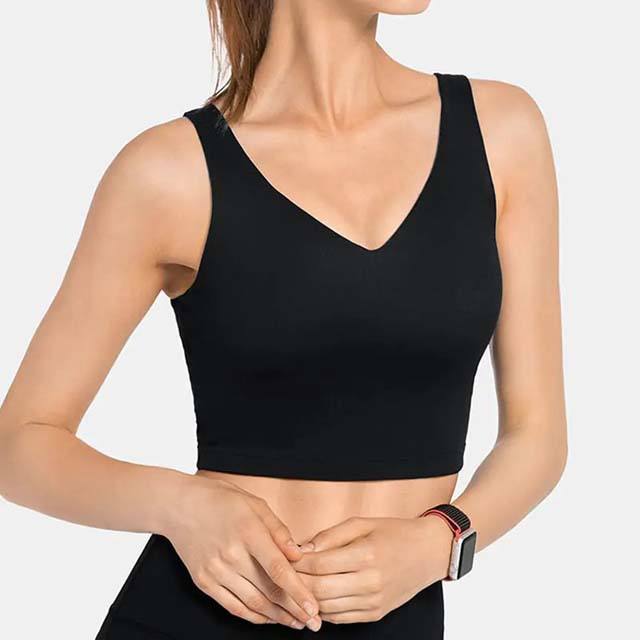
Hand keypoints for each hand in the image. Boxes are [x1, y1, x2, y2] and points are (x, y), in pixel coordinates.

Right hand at [161, 475, 321, 630]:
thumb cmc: (222, 500)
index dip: (298, 592)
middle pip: (268, 591)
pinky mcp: (204, 582)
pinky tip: (269, 618)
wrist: (180, 506)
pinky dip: (253, 616)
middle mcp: (231, 555)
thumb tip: (299, 555)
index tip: (313, 607)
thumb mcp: (256, 505)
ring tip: (296, 622)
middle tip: (313, 622)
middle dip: (294, 610)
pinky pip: (233, 606)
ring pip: (253, 603)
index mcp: (248, 532)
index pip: (277, 569)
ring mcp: (215, 571)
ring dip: (277, 617)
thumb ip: (279, 531)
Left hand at [293, 516, 451, 623]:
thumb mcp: (363, 523)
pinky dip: (324, 610)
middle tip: (285, 574)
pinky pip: (341, 618)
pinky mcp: (376, 613)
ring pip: (328, 607)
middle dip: (298, 582)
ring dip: (308, 599)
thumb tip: (303, 549)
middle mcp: (370, 581)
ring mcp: (374, 601)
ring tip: (296, 586)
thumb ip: (331, 535)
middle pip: (320, 589)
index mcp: (366, 554)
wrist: (429, 552)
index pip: (320, 564)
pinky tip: (316, 598)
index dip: (299, 562)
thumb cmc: (394, 532)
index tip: (287, 557)